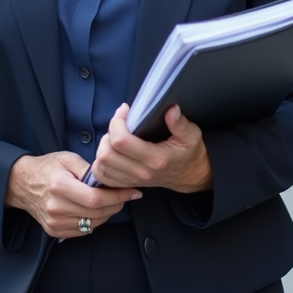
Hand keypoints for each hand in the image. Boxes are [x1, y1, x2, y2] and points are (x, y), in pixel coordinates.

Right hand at [5, 152, 141, 238]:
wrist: (22, 183)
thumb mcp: (67, 158)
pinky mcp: (54, 230)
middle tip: (125, 196)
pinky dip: (94, 222)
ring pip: (93, 224)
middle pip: (97, 213)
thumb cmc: (47, 168)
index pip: (96, 199)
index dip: (118, 197)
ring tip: (111, 201)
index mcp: (60, 186)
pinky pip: (83, 231)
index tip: (132, 192)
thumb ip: (88, 168)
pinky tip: (95, 210)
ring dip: (107, 214)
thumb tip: (108, 178)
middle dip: (117, 205)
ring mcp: (55, 221)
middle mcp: (57, 207)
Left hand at [90, 104, 212, 193]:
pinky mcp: (128, 184)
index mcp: (155, 158)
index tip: (125, 110)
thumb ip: (180, 123)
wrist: (192, 176)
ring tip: (115, 136)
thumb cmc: (190, 153)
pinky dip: (100, 163)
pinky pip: (103, 177)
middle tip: (119, 124)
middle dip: (108, 133)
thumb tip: (171, 110)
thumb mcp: (192, 135)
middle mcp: (141, 171)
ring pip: (101, 165)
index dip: (117, 122)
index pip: (121, 141)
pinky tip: (112, 151)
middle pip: (106, 154)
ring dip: (103, 147)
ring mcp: (133, 180)